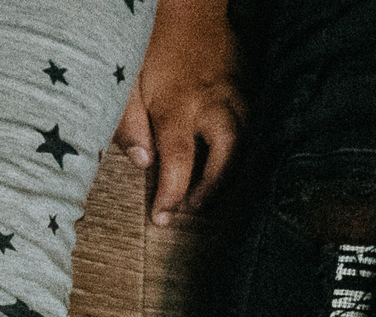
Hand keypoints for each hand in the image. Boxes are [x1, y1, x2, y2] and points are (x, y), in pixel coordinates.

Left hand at [114, 0, 244, 224]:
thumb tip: (141, 161)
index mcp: (178, 108)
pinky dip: (242, 133)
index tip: (163, 219)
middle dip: (213, 186)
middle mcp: (211, 103)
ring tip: (213, 182)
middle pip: (226, 155)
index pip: (178, 165)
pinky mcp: (241, 76)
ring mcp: (231, 89)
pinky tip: (228, 143)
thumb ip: (128, 123)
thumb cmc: (149, 37)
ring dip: (232, 163)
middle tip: (194, 205)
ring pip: (245, 135)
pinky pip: (250, 112)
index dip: (172, 197)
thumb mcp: (125, 82)